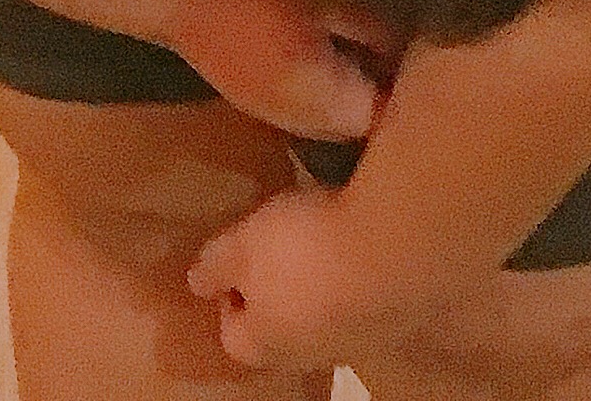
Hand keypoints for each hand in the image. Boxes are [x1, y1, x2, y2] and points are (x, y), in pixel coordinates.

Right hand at [149, 0, 396, 144]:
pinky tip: (327, 52)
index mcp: (323, 103)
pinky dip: (324, 87)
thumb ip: (371, 27)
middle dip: (380, 96)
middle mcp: (300, 126)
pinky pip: (304, 107)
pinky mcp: (251, 98)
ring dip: (351, 94)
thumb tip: (409, 48)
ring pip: (329, 121)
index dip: (406, 91)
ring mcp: (270, 116)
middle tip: (402, 54)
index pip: (382, 118)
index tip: (425, 61)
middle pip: (356, 127)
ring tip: (369, 50)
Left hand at [189, 178, 444, 375]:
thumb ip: (215, 265)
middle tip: (275, 247)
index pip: (234, 336)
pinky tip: (358, 240)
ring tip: (320, 237)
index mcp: (264, 343)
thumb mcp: (243, 245)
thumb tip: (196, 283)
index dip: (228, 296)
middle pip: (282, 332)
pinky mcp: (395, 316)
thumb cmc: (303, 249)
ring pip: (325, 317)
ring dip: (318, 285)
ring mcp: (356, 339)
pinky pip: (363, 298)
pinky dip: (356, 274)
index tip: (234, 259)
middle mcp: (309, 353)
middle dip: (275, 294)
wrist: (394, 249)